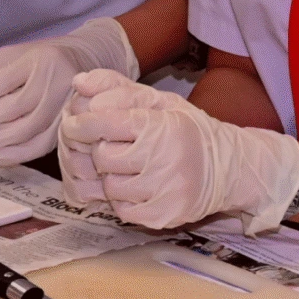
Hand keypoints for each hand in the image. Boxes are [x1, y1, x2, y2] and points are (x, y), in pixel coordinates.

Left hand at [0, 17, 138, 163]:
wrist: (83, 62)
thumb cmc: (38, 59)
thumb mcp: (10, 54)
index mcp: (38, 58)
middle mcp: (55, 82)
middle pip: (11, 109)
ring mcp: (65, 107)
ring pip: (24, 131)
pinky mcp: (68, 126)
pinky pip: (40, 146)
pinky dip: (14, 155)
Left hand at [56, 70, 192, 204]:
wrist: (225, 167)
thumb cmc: (184, 130)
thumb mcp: (158, 101)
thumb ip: (117, 89)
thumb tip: (79, 82)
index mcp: (161, 124)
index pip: (105, 122)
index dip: (82, 123)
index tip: (73, 124)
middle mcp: (165, 158)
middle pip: (103, 157)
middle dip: (101, 151)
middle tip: (114, 147)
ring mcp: (165, 190)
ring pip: (110, 187)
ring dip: (111, 177)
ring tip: (129, 168)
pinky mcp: (164, 216)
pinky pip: (122, 211)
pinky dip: (123, 200)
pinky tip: (137, 188)